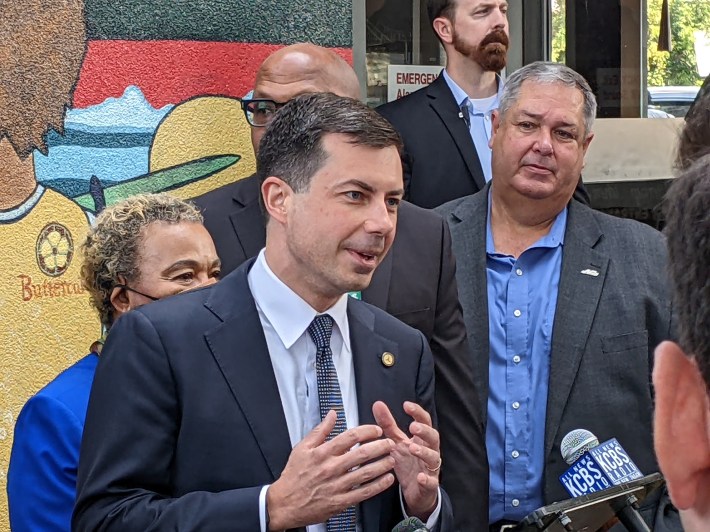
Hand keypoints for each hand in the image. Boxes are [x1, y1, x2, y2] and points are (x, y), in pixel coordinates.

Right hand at [267, 410, 395, 529]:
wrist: (284, 503)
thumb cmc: (293, 476)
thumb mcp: (302, 448)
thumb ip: (320, 430)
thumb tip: (332, 415)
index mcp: (323, 452)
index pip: (350, 437)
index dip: (367, 431)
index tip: (376, 430)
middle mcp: (331, 468)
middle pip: (362, 454)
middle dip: (380, 446)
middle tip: (390, 443)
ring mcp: (337, 485)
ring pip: (365, 473)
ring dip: (382, 465)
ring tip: (392, 459)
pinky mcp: (340, 501)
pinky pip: (363, 492)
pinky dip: (378, 486)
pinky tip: (387, 480)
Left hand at [372, 400, 439, 520]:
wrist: (415, 491)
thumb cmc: (408, 463)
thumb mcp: (396, 442)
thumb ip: (388, 424)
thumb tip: (377, 404)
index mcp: (422, 439)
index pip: (424, 421)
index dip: (417, 412)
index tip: (406, 405)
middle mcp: (430, 450)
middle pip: (433, 437)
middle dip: (425, 431)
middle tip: (413, 427)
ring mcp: (431, 468)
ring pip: (433, 458)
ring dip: (424, 452)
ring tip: (412, 448)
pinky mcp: (430, 484)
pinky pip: (431, 481)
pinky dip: (427, 479)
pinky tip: (420, 477)